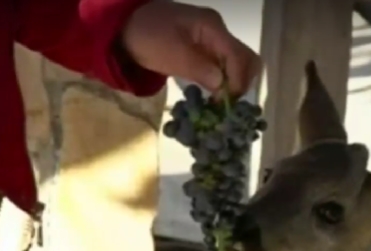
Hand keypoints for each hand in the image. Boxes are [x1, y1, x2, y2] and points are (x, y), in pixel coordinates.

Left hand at [121, 1, 261, 98]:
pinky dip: (223, 82)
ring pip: (237, 64)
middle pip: (246, 58)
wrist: (124, 26)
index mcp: (212, 27)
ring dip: (234, 84)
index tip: (225, 104)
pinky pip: (223, 66)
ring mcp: (212, 39)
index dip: (237, 82)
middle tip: (227, 105)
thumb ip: (199, 68)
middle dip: (242, 83)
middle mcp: (218, 31)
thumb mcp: (170, 54)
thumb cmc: (146, 36)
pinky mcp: (205, 49)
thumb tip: (222, 87)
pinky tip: (213, 95)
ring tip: (220, 104)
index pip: (239, 56)